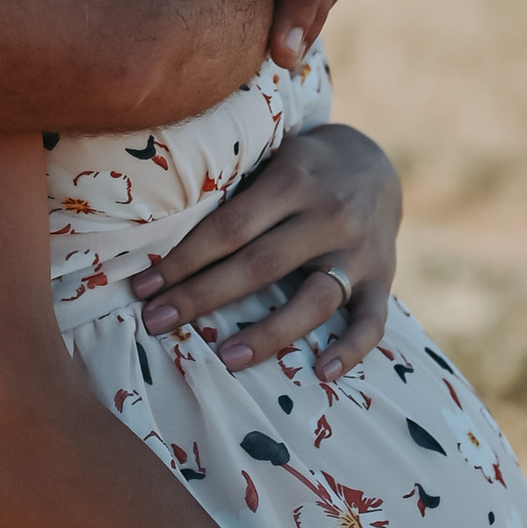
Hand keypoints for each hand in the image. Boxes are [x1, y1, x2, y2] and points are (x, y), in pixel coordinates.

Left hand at [137, 122, 401, 383]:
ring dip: (269, 333)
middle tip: (156, 323)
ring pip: (313, 300)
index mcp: (294, 180)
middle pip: (259, 266)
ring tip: (227, 358)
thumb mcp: (273, 155)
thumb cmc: (304, 166)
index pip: (230, 227)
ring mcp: (359, 252)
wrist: (378, 162)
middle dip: (202, 297)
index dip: (184, 259)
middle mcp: (329, 216)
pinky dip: (352, 349)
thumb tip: (160, 225)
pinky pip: (372, 320)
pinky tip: (323, 372)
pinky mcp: (383, 278)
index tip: (143, 287)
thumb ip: (236, 187)